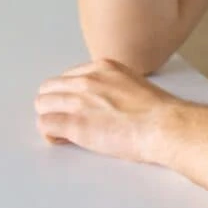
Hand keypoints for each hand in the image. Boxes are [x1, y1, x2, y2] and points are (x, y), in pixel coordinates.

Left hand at [35, 59, 191, 164]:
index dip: (68, 95)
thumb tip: (106, 101)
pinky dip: (50, 133)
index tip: (76, 108)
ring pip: (42, 104)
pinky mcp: (75, 124)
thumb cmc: (158, 112)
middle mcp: (86, 80)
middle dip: (53, 105)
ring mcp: (79, 101)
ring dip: (50, 118)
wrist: (165, 126)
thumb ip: (113, 86)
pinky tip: (62, 140)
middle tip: (64, 120)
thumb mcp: (133, 84)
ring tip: (63, 132)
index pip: (67, 77)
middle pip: (49, 88)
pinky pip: (45, 124)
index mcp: (102, 67)